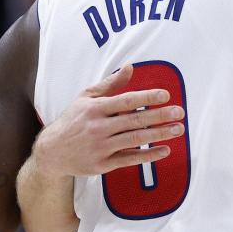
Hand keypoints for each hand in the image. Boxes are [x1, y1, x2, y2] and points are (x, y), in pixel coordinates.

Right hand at [32, 65, 184, 177]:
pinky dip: (148, 155)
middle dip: (160, 116)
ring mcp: (100, 147)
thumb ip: (111, 84)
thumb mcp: (86, 98)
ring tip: (178, 129)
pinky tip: (165, 150)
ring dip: (159, 134)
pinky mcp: (102, 164)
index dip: (146, 98)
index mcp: (95, 108)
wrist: (51, 152)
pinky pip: (129, 159)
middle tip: (180, 113)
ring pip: (134, 139)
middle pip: (134, 121)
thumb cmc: (73, 120)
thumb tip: (131, 67)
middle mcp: (98, 127)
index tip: (166, 95)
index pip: (125, 101)